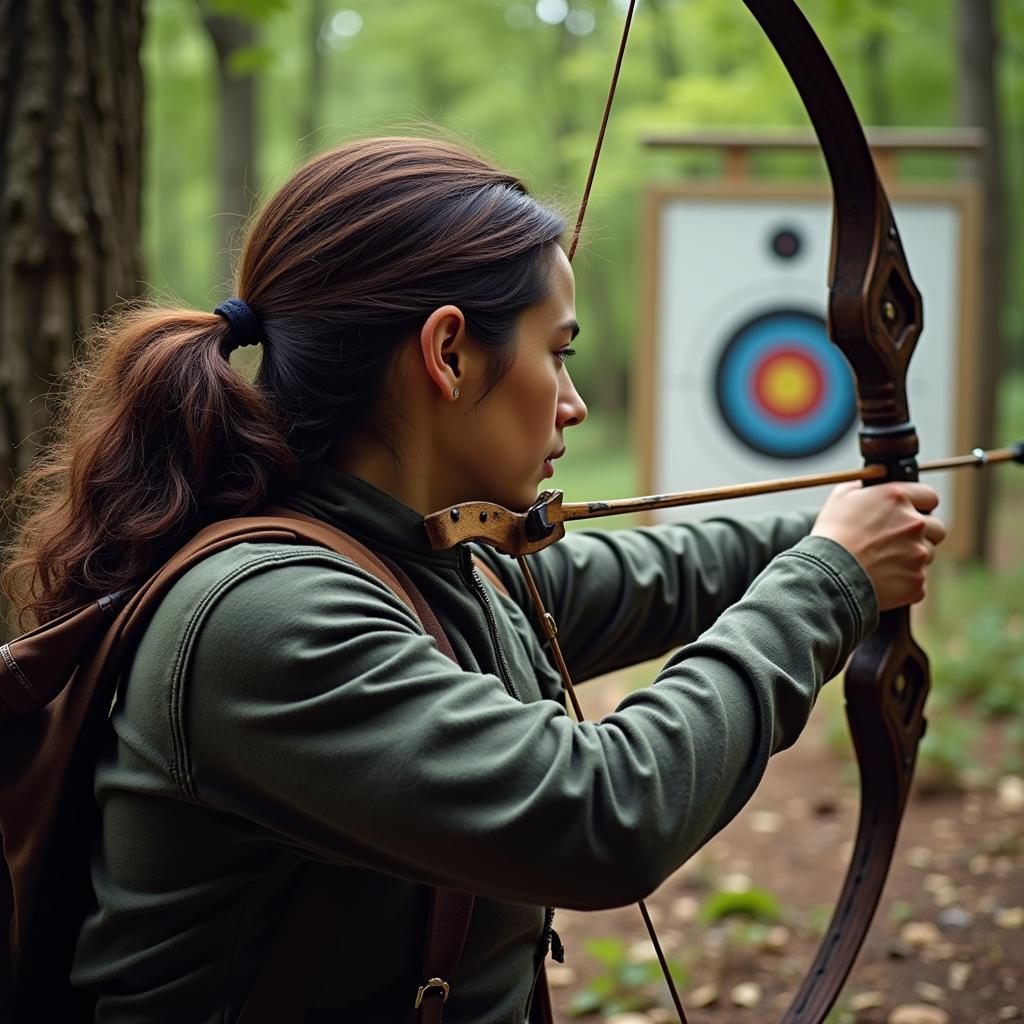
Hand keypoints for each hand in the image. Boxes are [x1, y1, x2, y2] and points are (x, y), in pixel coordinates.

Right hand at [811, 481, 946, 610]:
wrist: (827, 574)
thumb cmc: (831, 534)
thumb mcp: (841, 497)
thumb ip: (863, 486)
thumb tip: (869, 486)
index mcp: (898, 498)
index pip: (930, 496)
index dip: (920, 505)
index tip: (912, 513)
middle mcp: (914, 523)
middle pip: (937, 528)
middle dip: (922, 534)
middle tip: (898, 541)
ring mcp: (919, 554)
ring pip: (927, 555)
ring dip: (912, 558)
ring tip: (884, 563)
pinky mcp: (917, 581)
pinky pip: (918, 581)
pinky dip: (905, 582)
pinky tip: (884, 580)